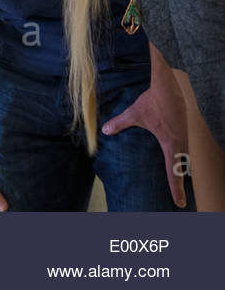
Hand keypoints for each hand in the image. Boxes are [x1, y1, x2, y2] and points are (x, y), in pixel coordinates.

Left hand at [103, 76, 188, 207]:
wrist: (170, 86)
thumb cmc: (155, 101)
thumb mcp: (135, 113)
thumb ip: (120, 123)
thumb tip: (105, 131)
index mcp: (171, 144)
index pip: (174, 171)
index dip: (176, 188)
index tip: (178, 203)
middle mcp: (181, 144)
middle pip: (181, 171)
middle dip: (179, 187)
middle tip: (178, 203)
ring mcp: (184, 138)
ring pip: (184, 162)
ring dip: (181, 175)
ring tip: (178, 190)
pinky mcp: (182, 132)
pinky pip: (183, 152)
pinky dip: (181, 162)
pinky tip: (177, 166)